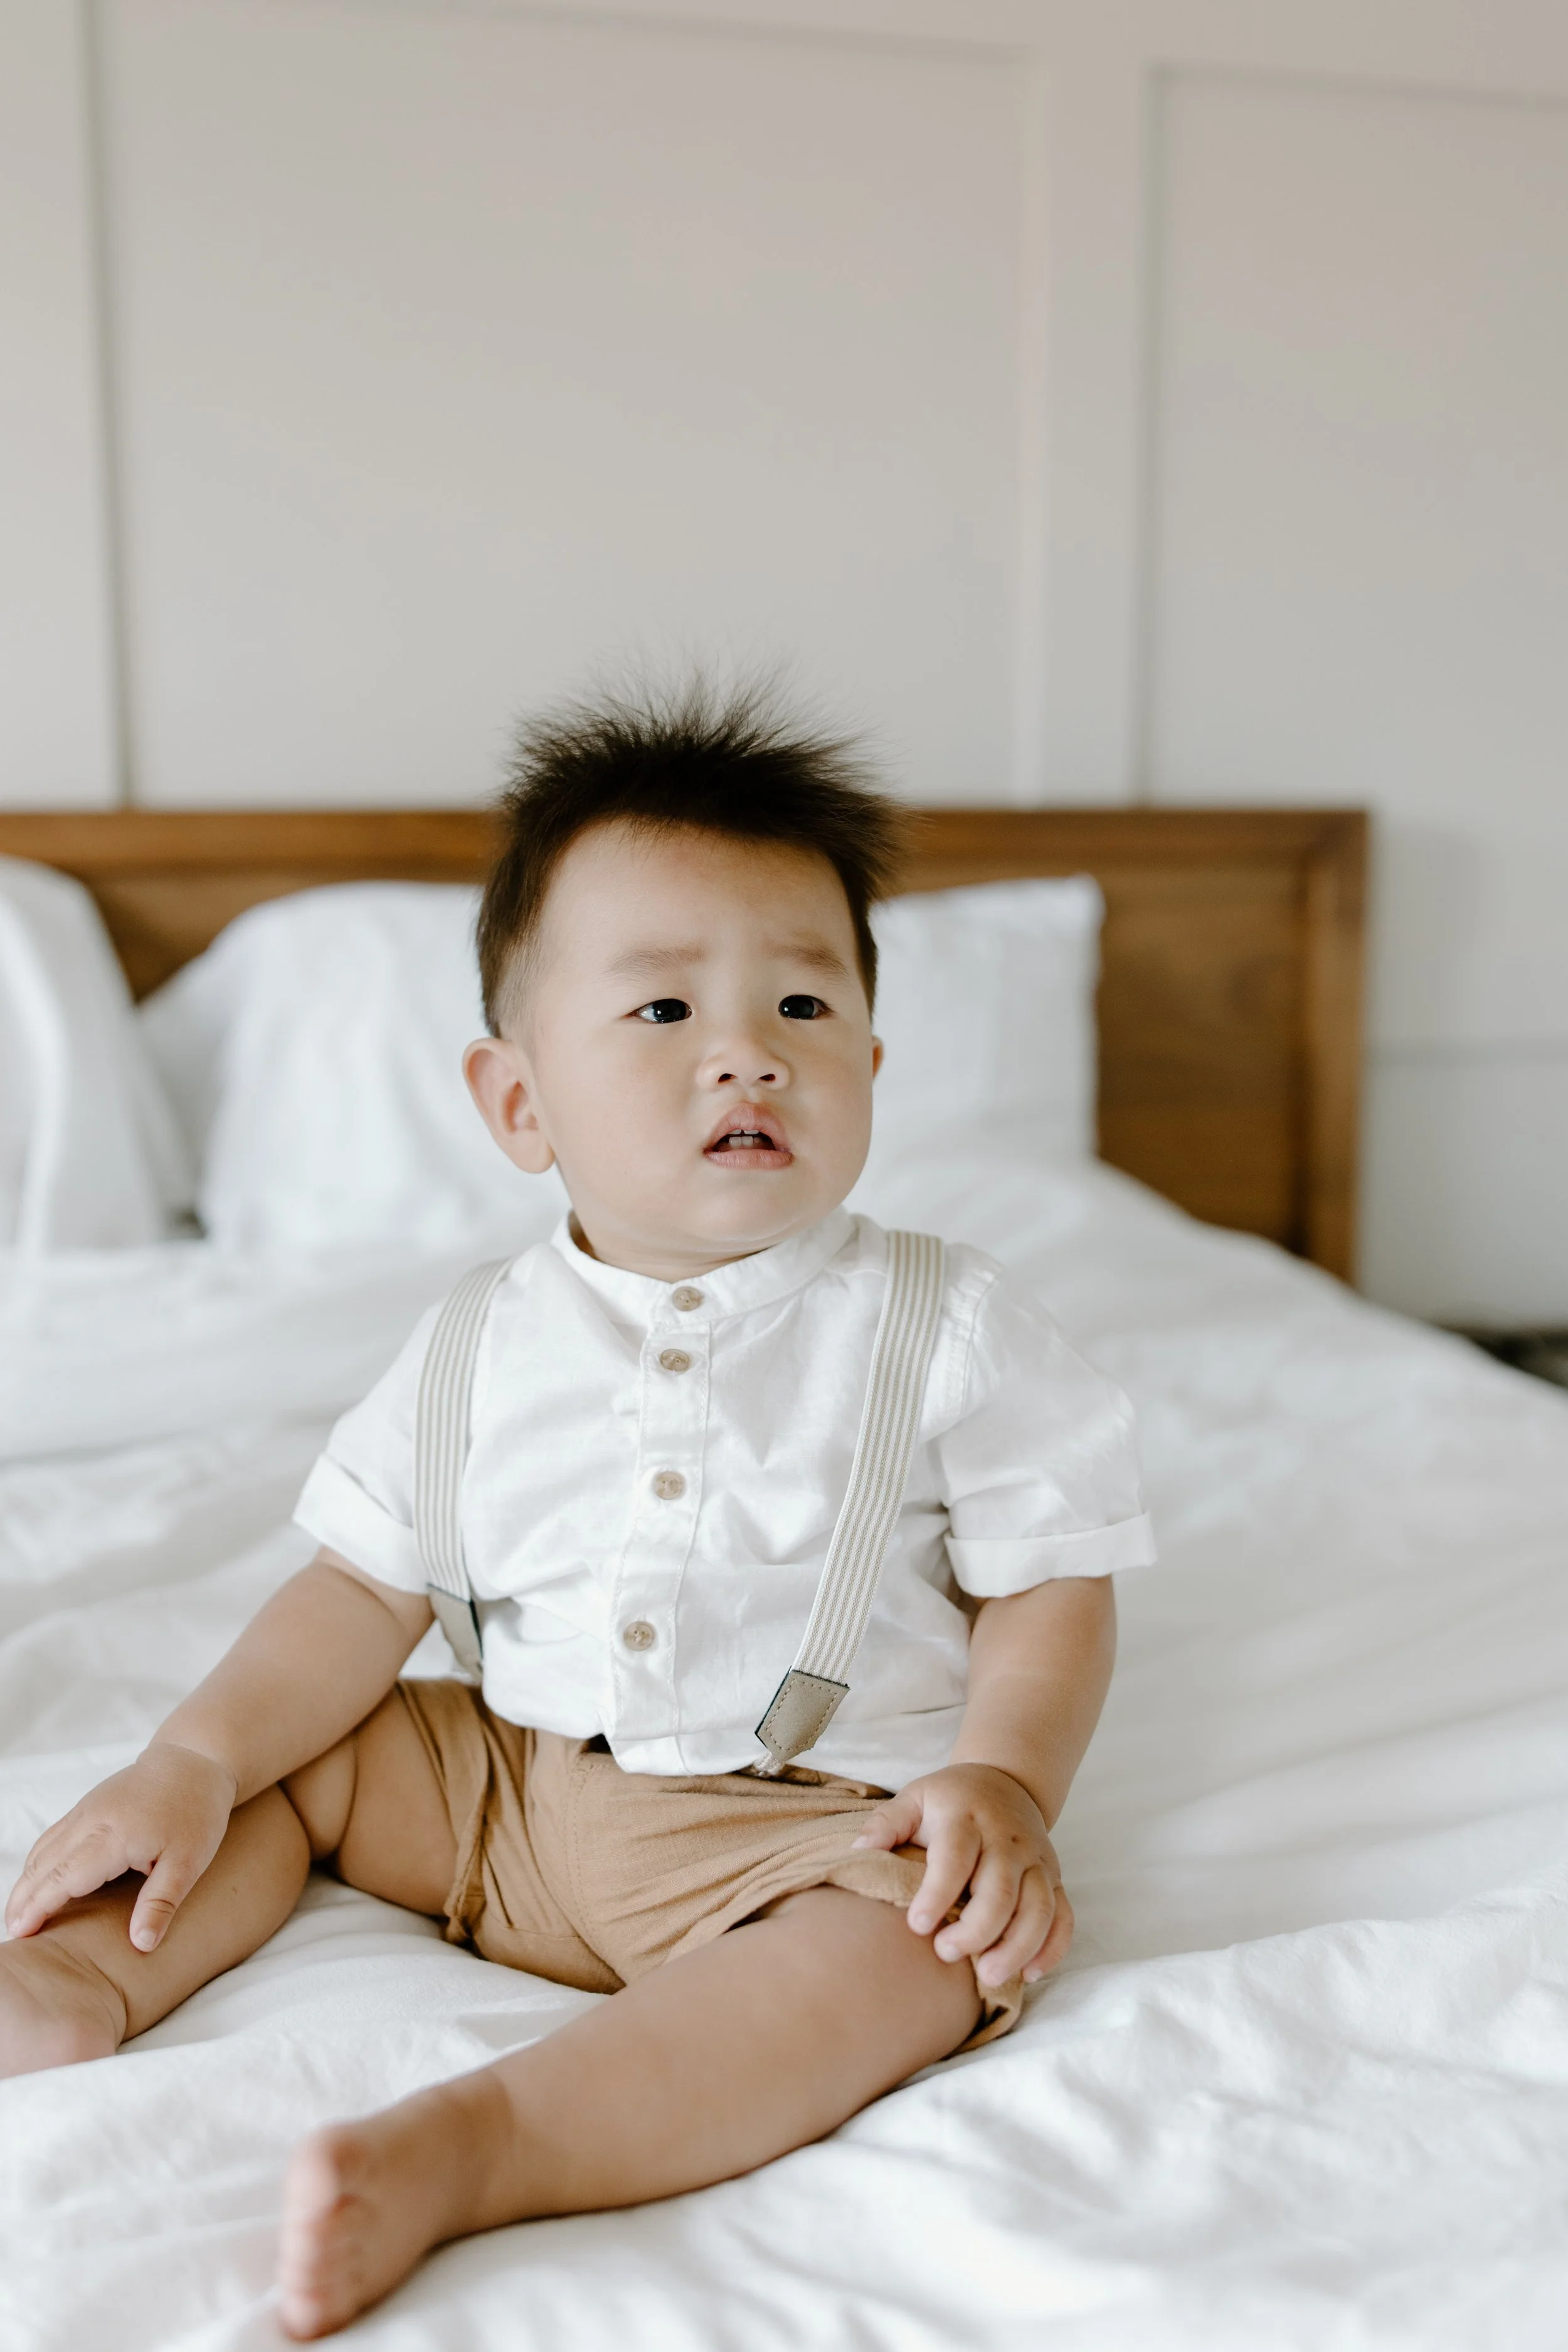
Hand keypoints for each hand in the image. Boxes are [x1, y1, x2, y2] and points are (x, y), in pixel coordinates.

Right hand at [4, 1743, 237, 1951]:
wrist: (193, 1759)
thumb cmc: (196, 1812)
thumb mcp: (190, 1861)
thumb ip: (162, 1903)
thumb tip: (141, 1944)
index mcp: (115, 1836)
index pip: (65, 1877)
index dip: (40, 1906)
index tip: (20, 1932)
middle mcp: (92, 1820)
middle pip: (44, 1864)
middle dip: (23, 1899)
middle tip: (11, 1933)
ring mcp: (86, 1809)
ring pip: (43, 1849)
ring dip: (26, 1881)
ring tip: (17, 1915)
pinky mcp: (87, 1805)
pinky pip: (52, 1836)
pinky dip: (38, 1862)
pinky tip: (36, 1881)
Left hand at [851, 1762, 1071, 1988]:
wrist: (1006, 1781)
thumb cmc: (951, 1800)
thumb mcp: (915, 1797)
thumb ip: (886, 1822)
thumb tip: (858, 1851)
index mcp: (967, 1819)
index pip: (955, 1857)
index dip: (937, 1893)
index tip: (917, 1925)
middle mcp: (1008, 1839)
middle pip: (1001, 1890)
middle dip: (976, 1929)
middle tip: (946, 1953)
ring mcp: (1037, 1860)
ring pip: (1039, 1908)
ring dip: (1017, 1946)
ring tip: (987, 1976)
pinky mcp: (1055, 1878)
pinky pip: (1064, 1916)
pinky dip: (1053, 1947)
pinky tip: (1029, 1973)